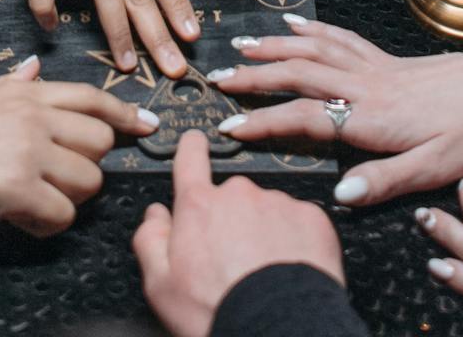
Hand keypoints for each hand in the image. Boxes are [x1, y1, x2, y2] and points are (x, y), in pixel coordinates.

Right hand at [0, 56, 156, 242]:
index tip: (147, 125)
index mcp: (26, 92)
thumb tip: (34, 66)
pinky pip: (62, 215)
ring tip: (31, 201)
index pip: (92, 96)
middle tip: (53, 181)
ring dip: (67, 200)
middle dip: (86, 167)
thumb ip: (12, 85)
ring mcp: (28, 149)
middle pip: (101, 141)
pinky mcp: (18, 187)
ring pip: (89, 180)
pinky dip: (45, 226)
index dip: (125, 112)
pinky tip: (19, 219)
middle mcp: (33, 114)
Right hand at [134, 128, 345, 336]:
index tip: (195, 146)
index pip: (190, 157)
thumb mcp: (161, 286)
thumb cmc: (217, 312)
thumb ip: (150, 241)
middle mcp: (239, 193)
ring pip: (267, 210)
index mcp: (199, 206)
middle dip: (232, 219)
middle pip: (232, 195)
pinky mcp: (311, 217)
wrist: (276, 331)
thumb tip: (155, 215)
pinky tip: (290, 269)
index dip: (191, 149)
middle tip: (234, 260)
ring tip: (265, 272)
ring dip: (265, 231)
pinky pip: (300, 222)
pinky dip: (296, 241)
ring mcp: (278, 202)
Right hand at [208, 15, 462, 203]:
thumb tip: (339, 192)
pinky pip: (340, 38)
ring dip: (275, 48)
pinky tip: (294, 25)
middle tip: (218, 77)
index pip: (305, 118)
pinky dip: (312, 30)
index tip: (230, 126)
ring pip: (313, 50)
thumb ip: (385, 180)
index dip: (265, 122)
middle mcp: (364, 86)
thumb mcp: (434, 169)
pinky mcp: (384, 57)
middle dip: (255, 76)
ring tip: (241, 45)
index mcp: (371, 118)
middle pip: (299, 75)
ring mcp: (372, 67)